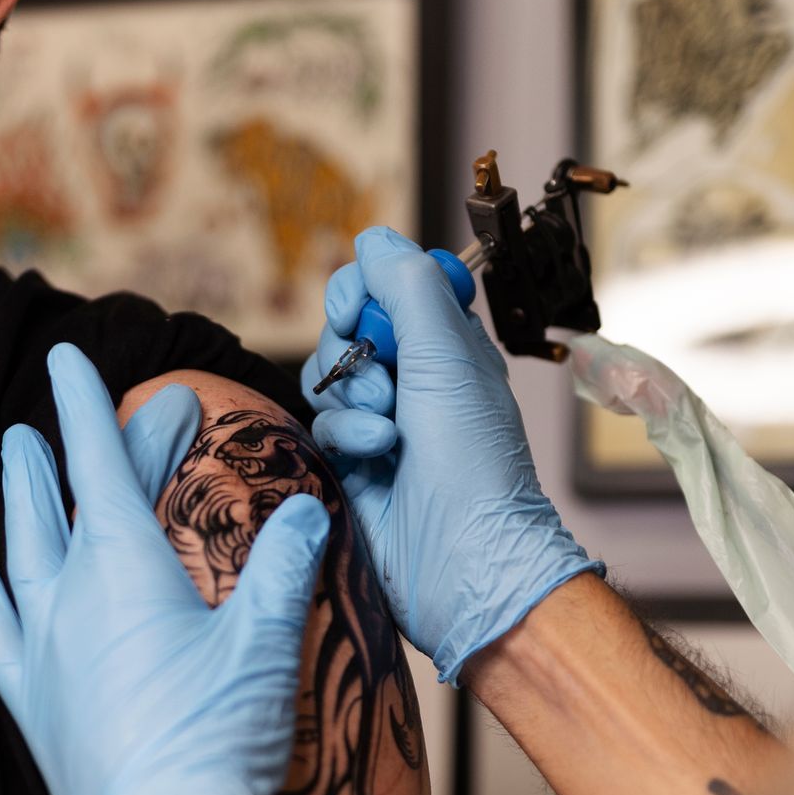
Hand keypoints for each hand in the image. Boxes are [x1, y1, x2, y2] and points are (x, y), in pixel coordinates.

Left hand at [0, 344, 331, 794]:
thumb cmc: (219, 738)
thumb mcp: (265, 640)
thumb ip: (284, 566)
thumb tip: (309, 512)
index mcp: (123, 569)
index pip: (101, 463)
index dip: (90, 405)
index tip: (70, 356)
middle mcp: (68, 598)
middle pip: (73, 499)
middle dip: (93, 445)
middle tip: (130, 413)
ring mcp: (42, 651)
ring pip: (20, 548)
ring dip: (23, 495)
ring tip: (17, 450)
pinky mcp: (31, 702)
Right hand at [301, 226, 602, 681]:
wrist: (463, 556)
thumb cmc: (472, 456)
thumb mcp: (446, 353)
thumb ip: (406, 285)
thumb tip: (371, 238)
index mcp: (446, 345)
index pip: (386, 286)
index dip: (364, 290)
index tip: (358, 310)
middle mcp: (414, 378)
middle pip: (346, 329)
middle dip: (352, 350)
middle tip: (384, 382)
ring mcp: (380, 423)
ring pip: (326, 377)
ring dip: (350, 396)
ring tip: (386, 428)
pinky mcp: (351, 465)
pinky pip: (321, 425)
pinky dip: (346, 435)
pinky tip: (375, 457)